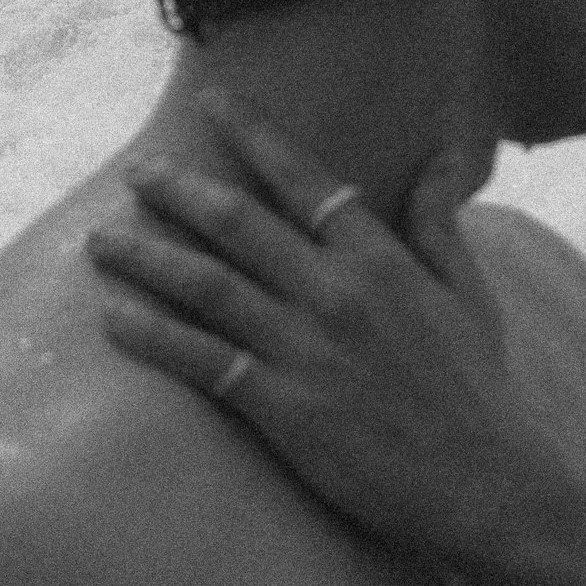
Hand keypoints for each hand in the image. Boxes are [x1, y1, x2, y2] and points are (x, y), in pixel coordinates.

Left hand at [84, 94, 585, 569]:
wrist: (484, 482)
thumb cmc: (478, 390)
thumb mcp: (467, 295)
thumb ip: (440, 224)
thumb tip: (442, 159)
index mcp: (380, 260)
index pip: (305, 178)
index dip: (254, 135)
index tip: (212, 103)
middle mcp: (335, 293)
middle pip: (238, 222)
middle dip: (179, 189)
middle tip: (136, 171)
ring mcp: (305, 350)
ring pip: (207, 285)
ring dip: (148, 257)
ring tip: (101, 240)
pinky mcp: (284, 408)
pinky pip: (203, 361)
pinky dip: (153, 337)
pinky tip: (114, 319)